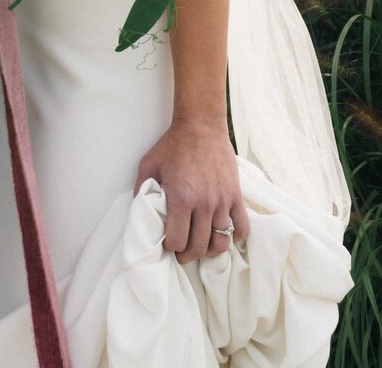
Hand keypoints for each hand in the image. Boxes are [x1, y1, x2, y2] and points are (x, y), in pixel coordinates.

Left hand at [135, 119, 249, 262]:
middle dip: (187, 255)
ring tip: (201, 246)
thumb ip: (142, 191)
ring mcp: (222, 201)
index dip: (170, 247)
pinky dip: (234, 236)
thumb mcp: (148, 165)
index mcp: (181, 199)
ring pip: (220, 243)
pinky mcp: (236, 195)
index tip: (167, 243)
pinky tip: (223, 233)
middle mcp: (203, 204)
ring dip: (209, 250)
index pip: (177, 241)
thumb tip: (140, 213)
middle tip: (182, 253)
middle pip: (198, 247)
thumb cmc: (173, 145)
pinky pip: (241, 227)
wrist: (201, 125)